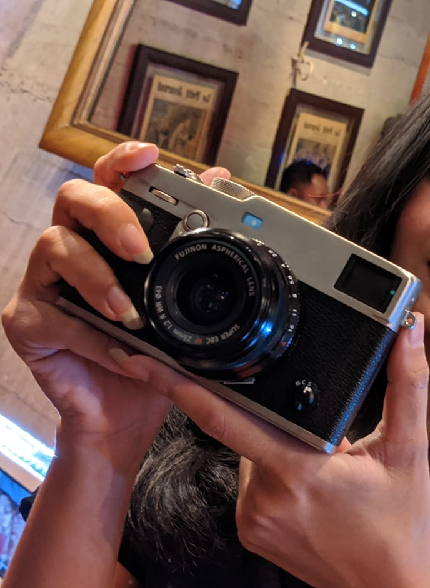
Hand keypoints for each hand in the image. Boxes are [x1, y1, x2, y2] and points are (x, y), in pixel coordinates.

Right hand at [1, 141, 229, 469]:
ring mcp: (45, 281)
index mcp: (108, 235)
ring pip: (55, 246)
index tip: (151, 154)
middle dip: (110, 214)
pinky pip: (52, 314)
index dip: (124, 160)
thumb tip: (219, 182)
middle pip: (73, 198)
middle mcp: (73, 247)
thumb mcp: (181, 299)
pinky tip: (121, 353)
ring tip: (130, 314)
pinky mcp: (28, 321)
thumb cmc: (154, 349)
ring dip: (98, 278)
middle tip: (141, 249)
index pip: (108, 182)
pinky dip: (91, 335)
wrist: (130, 410)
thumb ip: (192, 242)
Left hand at [112, 315, 429, 587]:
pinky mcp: (250, 531)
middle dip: (275, 414)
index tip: (147, 360)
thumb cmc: (399, 525)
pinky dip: (273, 467)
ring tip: (325, 463)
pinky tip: (310, 481)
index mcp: (298, 471)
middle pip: (245, 427)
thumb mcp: (407, 451)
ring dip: (276, 441)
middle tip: (325, 440)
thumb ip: (406, 386)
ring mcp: (252, 519)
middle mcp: (263, 498)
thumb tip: (408, 335)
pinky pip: (250, 479)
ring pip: (248, 452)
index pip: (226, 417)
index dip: (182, 385)